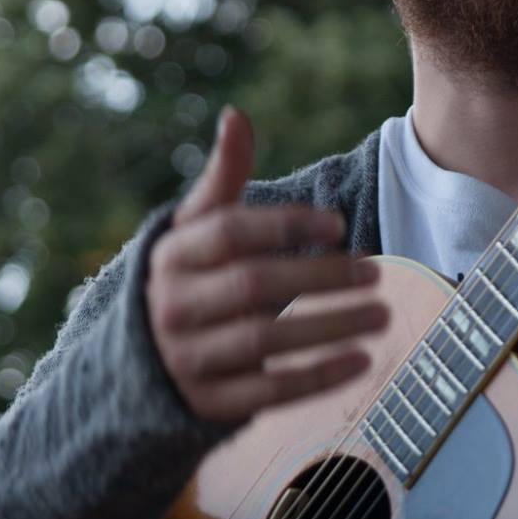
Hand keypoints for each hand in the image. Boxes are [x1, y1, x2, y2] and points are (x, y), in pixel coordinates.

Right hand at [147, 108, 387, 422]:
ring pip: (266, 340)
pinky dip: (318, 376)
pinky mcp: (208, 404)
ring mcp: (187, 359)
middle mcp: (173, 306)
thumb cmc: (185, 281)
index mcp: (172, 257)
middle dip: (320, 277)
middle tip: (376, 272)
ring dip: (330, 327)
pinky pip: (269, 391)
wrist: (135, 372)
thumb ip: (222, 179)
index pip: (229, 233)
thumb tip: (237, 114)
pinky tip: (362, 361)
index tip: (338, 224)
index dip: (285, 224)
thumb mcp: (193, 232)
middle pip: (254, 285)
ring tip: (382, 315)